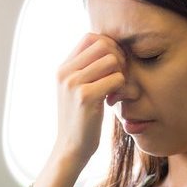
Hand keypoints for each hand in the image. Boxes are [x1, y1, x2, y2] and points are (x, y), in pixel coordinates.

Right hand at [30, 33, 124, 186]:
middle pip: (104, 44)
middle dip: (119, 58)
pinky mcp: (85, 97)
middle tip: (120, 78)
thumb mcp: (76, 90)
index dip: (109, 46)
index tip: (114, 66)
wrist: (70, 149)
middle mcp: (65, 72)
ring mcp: (73, 83)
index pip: (91, 37)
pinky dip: (123, 89)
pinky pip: (116, 78)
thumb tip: (110, 47)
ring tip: (118, 91)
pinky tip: (115, 102)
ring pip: (112, 60)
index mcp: (62, 68)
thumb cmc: (80, 120)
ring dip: (122, 74)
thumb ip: (86, 69)